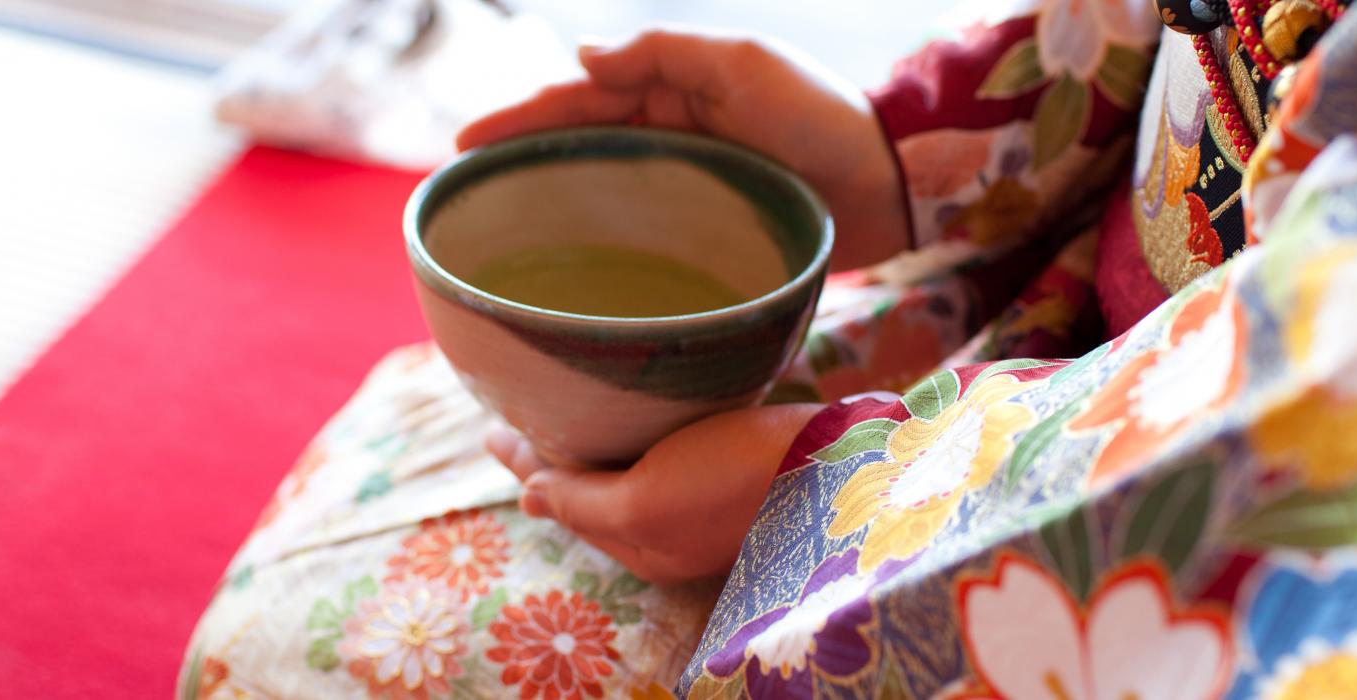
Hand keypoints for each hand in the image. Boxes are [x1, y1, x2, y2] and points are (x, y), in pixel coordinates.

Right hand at [457, 29, 910, 269]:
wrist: (894, 185)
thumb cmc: (823, 119)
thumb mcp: (744, 67)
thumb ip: (665, 56)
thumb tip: (582, 56)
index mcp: (677, 89)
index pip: (582, 96)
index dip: (522, 117)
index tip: (465, 145)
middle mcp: (676, 134)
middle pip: (581, 143)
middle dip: (520, 159)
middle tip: (463, 190)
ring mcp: (692, 185)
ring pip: (605, 191)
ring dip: (552, 203)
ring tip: (497, 231)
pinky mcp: (712, 234)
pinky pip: (645, 237)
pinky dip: (603, 247)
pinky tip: (572, 273)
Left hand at [485, 403, 823, 583]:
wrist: (845, 463)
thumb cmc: (736, 483)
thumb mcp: (643, 503)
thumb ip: (582, 501)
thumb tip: (527, 496)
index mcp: (643, 543)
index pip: (566, 500)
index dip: (528, 463)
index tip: (492, 424)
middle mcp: (673, 526)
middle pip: (595, 485)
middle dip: (554, 452)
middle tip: (511, 409)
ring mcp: (709, 496)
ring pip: (633, 464)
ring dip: (595, 436)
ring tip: (562, 400)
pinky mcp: (742, 461)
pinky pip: (670, 446)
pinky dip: (639, 426)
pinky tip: (638, 402)